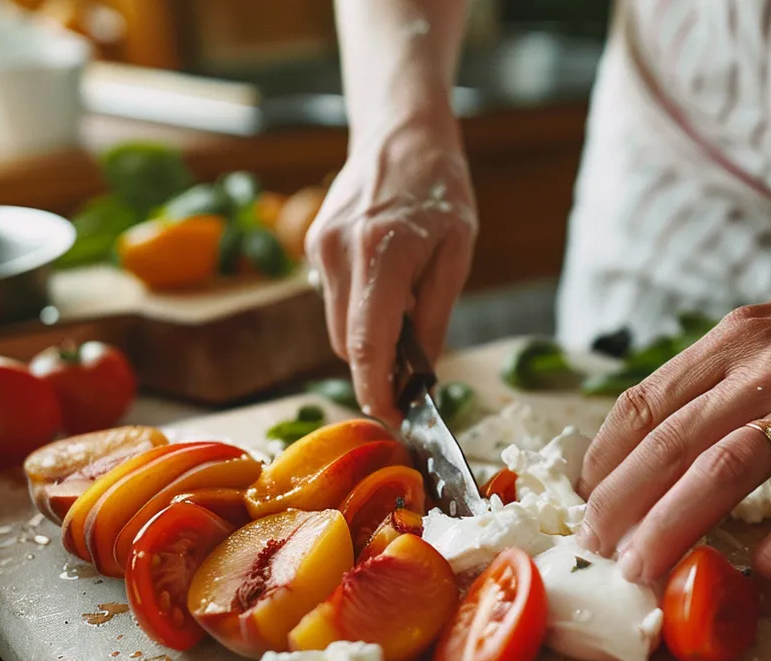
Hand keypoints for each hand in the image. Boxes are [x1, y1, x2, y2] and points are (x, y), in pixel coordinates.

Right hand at [307, 113, 476, 421]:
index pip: (367, 343)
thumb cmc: (440, 190)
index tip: (394, 416)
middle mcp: (340, 252)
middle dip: (377, 369)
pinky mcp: (313, 246)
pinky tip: (386, 288)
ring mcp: (319, 248)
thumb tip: (421, 373)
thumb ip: (435, 315)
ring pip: (337, 328)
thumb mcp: (457, 254)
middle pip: (348, 344)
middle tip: (413, 375)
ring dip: (368, 340)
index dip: (377, 390)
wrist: (401, 134)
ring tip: (406, 315)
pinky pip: (334, 301)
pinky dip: (359, 311)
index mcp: (381, 253)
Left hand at [575, 240, 770, 587]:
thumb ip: (733, 362)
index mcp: (737, 337)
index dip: (603, 456)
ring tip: (638, 574)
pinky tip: (756, 586)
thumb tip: (684, 415)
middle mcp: (763, 369)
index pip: (643, 402)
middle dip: (616, 504)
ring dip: (670, 530)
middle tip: (592, 550)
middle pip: (665, 445)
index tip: (586, 495)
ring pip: (718, 474)